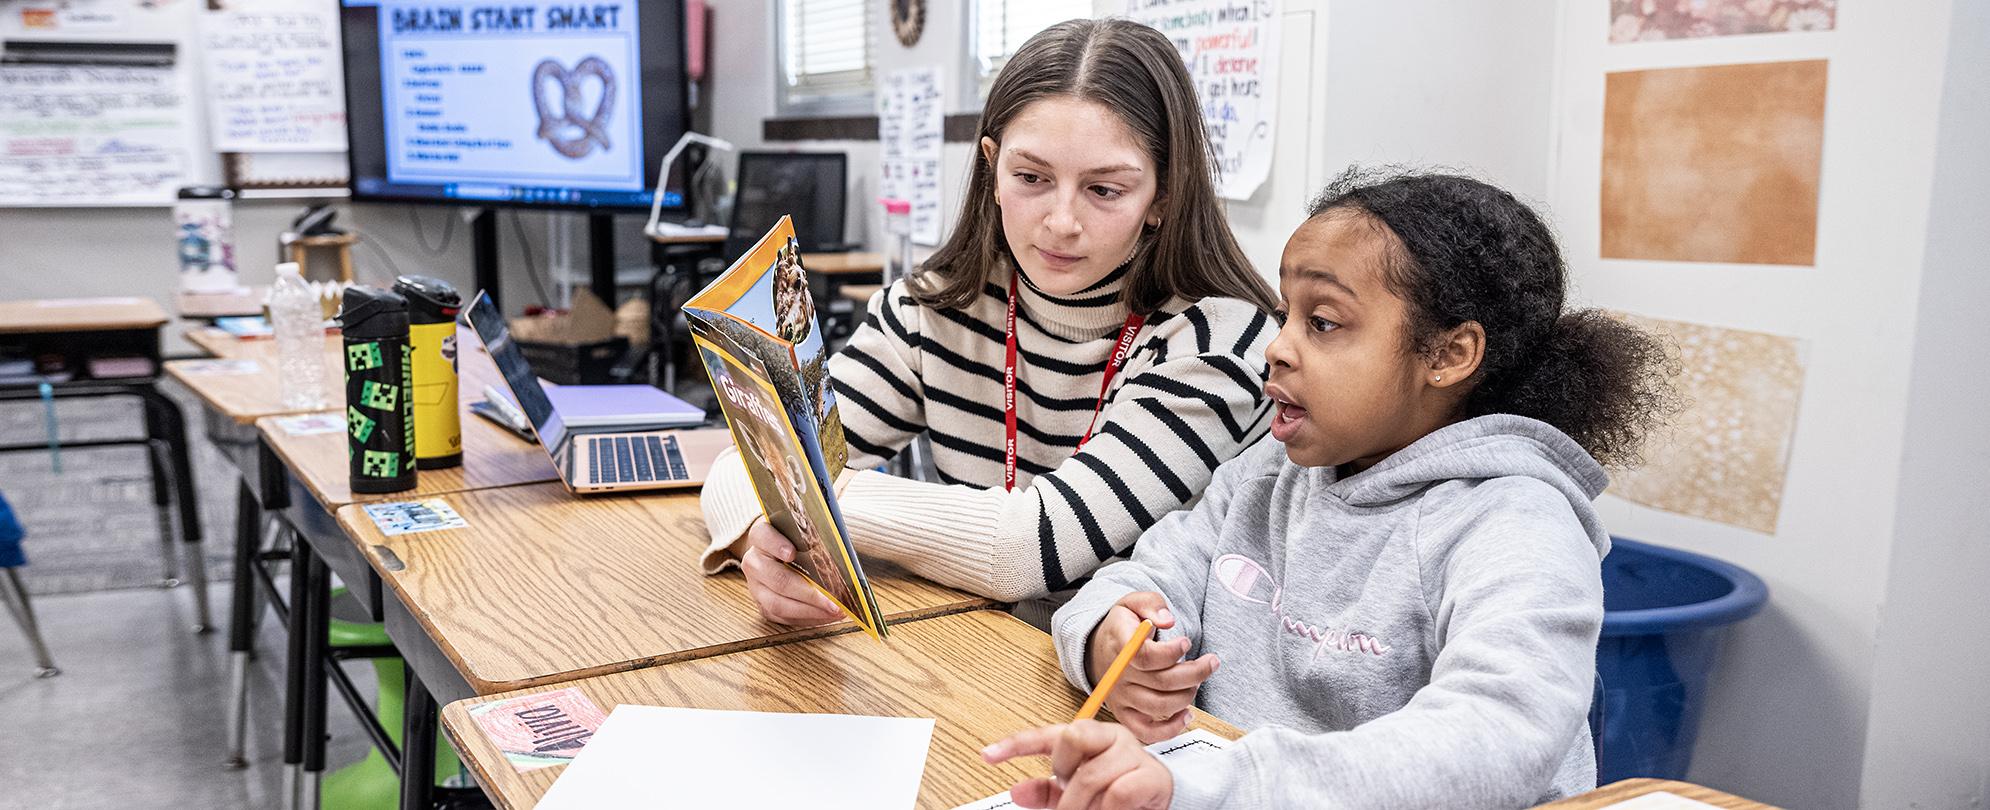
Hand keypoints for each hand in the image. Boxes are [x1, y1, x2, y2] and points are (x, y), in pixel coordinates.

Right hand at [739, 520, 842, 625]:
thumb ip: (815, 536)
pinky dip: (807, 618)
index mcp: (761, 535)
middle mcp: (754, 561)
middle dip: (809, 593)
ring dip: (810, 611)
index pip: (763, 536)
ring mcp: (756, 586)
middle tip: (834, 600)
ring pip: (778, 604)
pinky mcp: (762, 604)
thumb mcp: (803, 529)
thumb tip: (841, 552)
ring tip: (835, 611)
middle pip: (778, 579)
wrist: (777, 551)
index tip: (792, 553)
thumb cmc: (798, 538)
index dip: (776, 545)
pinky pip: (782, 617)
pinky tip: (827, 615)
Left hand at [983, 720, 1172, 809]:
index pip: (1048, 734)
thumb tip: (1018, 792)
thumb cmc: (1119, 794)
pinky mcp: (1150, 776)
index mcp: (1089, 738)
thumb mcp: (1077, 795)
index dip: (1016, 743)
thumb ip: (1048, 793)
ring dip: (1084, 805)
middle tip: (1069, 800)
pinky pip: (1118, 794)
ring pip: (1092, 775)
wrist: (1163, 804)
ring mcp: (1132, 753)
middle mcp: (1110, 737)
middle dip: (1064, 775)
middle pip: (1073, 737)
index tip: (987, 755)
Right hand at [1086, 592, 1218, 743]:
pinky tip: (1187, 713)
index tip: (1186, 642)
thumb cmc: (1125, 626)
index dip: (1170, 652)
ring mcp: (1120, 697)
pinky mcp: (1125, 714)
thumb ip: (1151, 604)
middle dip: (1194, 673)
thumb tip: (1167, 620)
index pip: (1144, 656)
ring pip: (1159, 706)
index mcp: (1119, 644)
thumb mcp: (1134, 602)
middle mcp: (1117, 674)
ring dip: (1188, 695)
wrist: (1100, 649)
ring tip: (1198, 681)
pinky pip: (1146, 732)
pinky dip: (1170, 729)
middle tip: (1211, 662)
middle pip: (1160, 682)